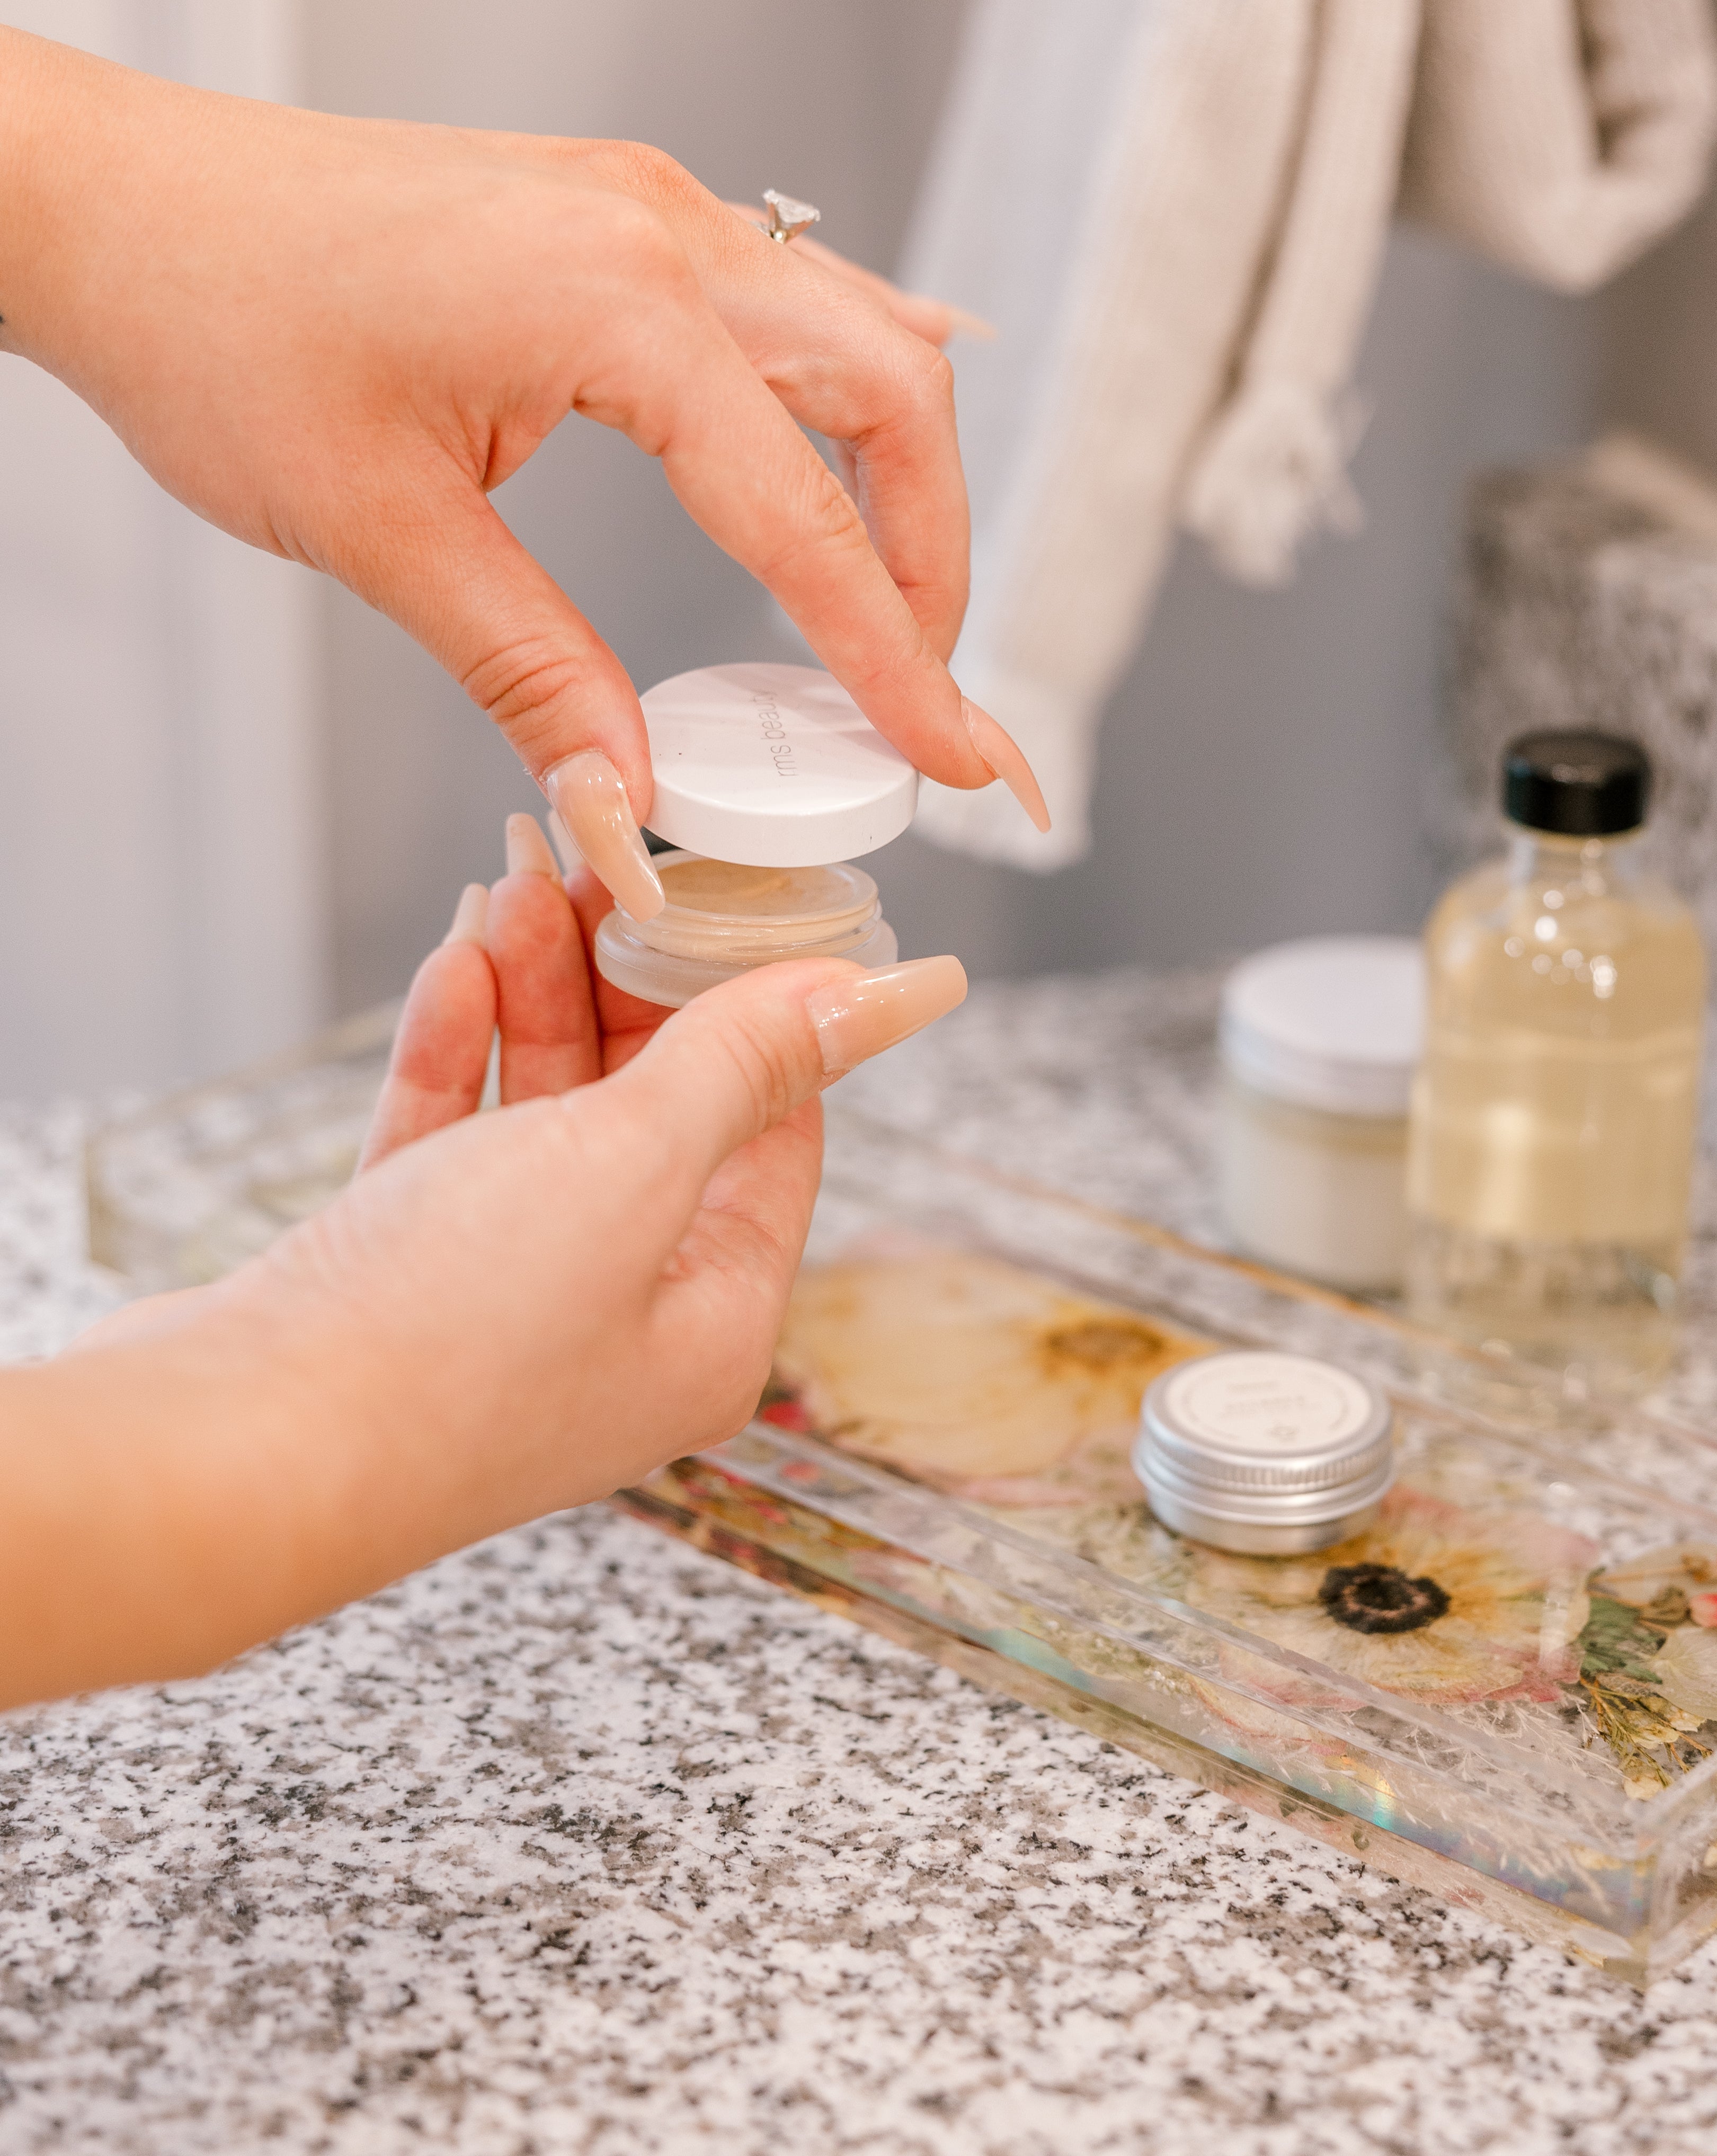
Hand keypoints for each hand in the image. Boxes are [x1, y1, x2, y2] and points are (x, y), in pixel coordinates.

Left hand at [0, 30, 1046, 916]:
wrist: (120, 204)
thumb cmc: (216, 325)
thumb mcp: (380, 530)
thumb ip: (532, 670)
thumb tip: (629, 799)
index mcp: (618, 302)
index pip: (807, 518)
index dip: (896, 659)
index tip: (958, 758)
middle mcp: (663, 229)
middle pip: (896, 398)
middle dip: (933, 559)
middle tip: (918, 692)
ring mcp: (648, 204)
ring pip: (861, 335)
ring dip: (898, 476)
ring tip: (883, 609)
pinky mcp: (618, 211)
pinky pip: (791, 297)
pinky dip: (838, 399)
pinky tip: (836, 466)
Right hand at [0, 817, 965, 1707]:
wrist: (223, 1452)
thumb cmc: (445, 1336)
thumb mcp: (632, 1166)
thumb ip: (748, 1062)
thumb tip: (896, 994)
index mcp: (714, 1321)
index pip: (776, 1128)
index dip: (763, 1000)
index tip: (740, 887)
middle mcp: (620, 1320)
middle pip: (658, 1112)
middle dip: (627, 978)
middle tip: (601, 861)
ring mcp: (502, 1304)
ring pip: (543, 1115)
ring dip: (535, 993)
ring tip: (518, 877)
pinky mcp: (395, 1279)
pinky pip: (450, 1141)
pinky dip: (457, 1049)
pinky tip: (456, 960)